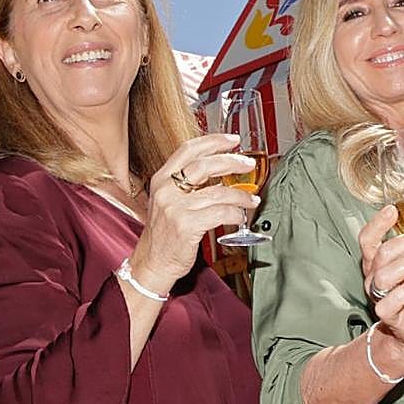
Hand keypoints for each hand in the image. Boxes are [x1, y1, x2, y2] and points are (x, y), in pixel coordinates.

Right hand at [128, 133, 258, 292]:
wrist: (152, 263)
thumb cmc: (165, 233)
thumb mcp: (168, 201)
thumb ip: (188, 184)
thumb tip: (221, 169)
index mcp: (161, 179)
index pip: (188, 150)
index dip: (213, 141)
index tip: (233, 140)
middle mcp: (166, 190)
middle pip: (205, 165)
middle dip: (232, 162)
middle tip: (248, 164)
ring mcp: (175, 208)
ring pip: (218, 192)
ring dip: (241, 195)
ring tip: (251, 198)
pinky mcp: (186, 226)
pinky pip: (220, 213)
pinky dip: (235, 214)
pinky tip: (241, 216)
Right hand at [357, 204, 403, 365]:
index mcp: (378, 263)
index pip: (369, 240)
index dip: (378, 224)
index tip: (393, 210)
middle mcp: (374, 279)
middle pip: (382, 254)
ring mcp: (379, 298)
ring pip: (384, 276)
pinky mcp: (390, 318)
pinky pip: (388, 304)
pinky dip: (402, 292)